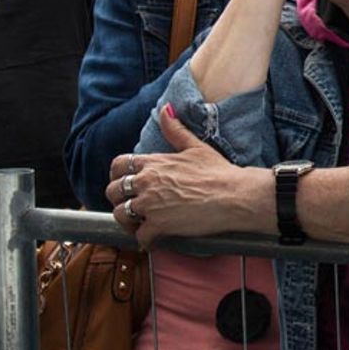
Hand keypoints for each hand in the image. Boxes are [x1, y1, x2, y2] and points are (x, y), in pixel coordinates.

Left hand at [106, 109, 268, 248]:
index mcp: (154, 163)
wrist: (235, 195)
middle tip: (133, 205)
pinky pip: (140, 236)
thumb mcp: (196, 147)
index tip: (126, 183)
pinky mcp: (159, 225)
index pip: (119, 165)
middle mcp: (146, 182)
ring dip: (128, 221)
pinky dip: (144, 240)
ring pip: (120, 214)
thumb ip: (176, 130)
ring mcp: (150, 205)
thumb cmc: (219, 171)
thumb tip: (166, 109)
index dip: (118, 175)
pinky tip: (154, 239)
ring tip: (140, 224)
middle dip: (119, 199)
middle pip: (113, 191)